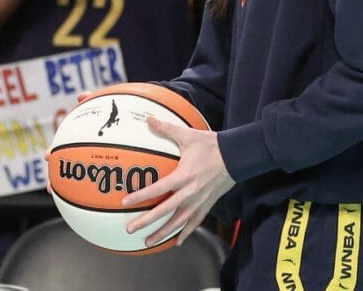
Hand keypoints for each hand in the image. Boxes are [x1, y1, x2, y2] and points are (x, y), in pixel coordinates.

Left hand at [122, 117, 234, 245]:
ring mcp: (199, 201)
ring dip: (162, 233)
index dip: (141, 196)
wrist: (236, 156)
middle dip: (146, 221)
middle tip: (130, 229)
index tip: (126, 202)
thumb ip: (167, 128)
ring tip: (148, 242)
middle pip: (164, 211)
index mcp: (183, 176)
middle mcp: (190, 192)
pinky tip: (177, 242)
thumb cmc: (211, 145)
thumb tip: (148, 119)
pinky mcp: (207, 205)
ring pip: (178, 222)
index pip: (158, 189)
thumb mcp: (188, 135)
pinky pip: (195, 223)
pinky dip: (185, 233)